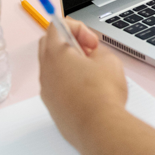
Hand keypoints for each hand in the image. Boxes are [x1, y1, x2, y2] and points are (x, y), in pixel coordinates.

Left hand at [38, 19, 126, 149]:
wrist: (100, 128)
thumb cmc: (102, 94)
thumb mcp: (108, 60)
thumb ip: (96, 51)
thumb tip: (92, 55)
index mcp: (56, 54)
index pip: (56, 26)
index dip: (78, 28)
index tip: (91, 41)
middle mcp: (46, 71)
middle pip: (49, 45)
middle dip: (70, 43)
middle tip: (89, 52)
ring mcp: (47, 91)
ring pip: (53, 67)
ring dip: (70, 63)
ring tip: (92, 72)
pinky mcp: (53, 107)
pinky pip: (57, 86)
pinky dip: (69, 82)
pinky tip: (89, 90)